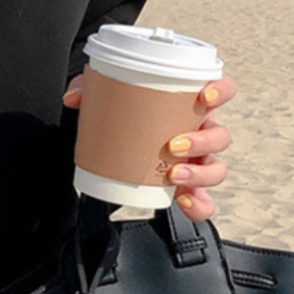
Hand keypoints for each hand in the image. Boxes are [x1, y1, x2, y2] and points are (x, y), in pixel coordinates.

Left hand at [63, 74, 237, 221]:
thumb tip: (73, 97)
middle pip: (220, 136)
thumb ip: (89, 89)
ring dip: (201, 173)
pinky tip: (184, 202)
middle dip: (203, 141)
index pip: (221, 91)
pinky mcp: (188, 185)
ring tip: (174, 174)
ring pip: (217, 167)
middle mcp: (199, 131)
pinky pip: (204, 199)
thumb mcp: (106, 95)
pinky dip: (200, 204)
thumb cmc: (126, 113)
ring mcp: (196, 160)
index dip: (221, 92)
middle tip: (174, 145)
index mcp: (187, 105)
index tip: (204, 98)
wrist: (119, 138)